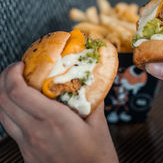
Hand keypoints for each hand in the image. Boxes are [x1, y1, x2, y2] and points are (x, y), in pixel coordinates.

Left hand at [0, 62, 117, 162]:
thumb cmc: (97, 156)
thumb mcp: (98, 123)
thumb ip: (93, 98)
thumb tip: (91, 80)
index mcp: (53, 121)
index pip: (18, 92)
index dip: (12, 74)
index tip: (20, 64)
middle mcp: (34, 132)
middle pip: (3, 100)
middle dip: (3, 79)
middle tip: (16, 70)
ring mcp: (27, 145)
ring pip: (1, 114)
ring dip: (3, 94)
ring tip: (16, 84)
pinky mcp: (26, 153)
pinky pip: (8, 127)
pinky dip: (9, 110)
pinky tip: (22, 105)